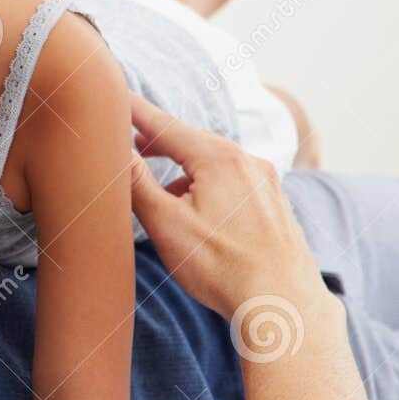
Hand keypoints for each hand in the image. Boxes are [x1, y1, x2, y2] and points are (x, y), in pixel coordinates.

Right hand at [128, 95, 326, 319]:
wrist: (284, 304)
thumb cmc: (223, 266)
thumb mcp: (166, 224)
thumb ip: (137, 184)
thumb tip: (115, 152)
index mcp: (219, 158)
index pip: (164, 125)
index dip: (134, 112)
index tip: (114, 95)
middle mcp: (248, 161)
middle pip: (192, 142)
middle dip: (159, 143)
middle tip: (131, 144)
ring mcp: (267, 184)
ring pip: (215, 165)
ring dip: (185, 172)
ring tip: (163, 195)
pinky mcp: (275, 206)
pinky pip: (235, 184)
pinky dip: (210, 188)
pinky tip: (202, 216)